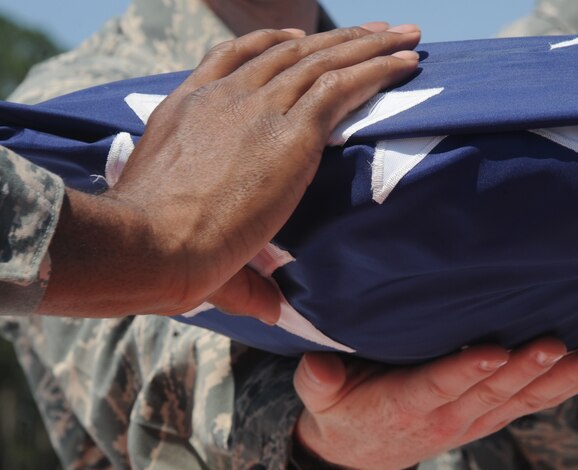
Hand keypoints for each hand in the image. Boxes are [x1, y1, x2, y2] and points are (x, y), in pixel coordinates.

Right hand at [40, 23, 420, 319]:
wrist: (153, 242)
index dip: (272, 44)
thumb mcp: (183, 233)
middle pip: (291, 50)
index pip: (235, 58)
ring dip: (369, 46)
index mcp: (191, 108)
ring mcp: (260, 110)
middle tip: (375, 32)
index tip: (298, 38)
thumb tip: (271, 309)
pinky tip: (404, 62)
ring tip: (405, 36)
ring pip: (323, 60)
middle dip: (336, 39)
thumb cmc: (157, 250)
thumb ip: (239, 270)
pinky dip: (378, 70)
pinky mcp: (292, 132)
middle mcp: (227, 98)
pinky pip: (343, 87)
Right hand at [292, 339, 577, 469]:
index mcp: (405, 405)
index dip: (465, 371)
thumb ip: (320, 382)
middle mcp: (449, 416)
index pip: (438, 386)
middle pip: (492, 392)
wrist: (362, 456)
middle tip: (557, 344)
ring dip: (561, 379)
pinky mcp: (490, 417)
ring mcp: (475, 419)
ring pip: (522, 399)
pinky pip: (531, 403)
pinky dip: (565, 386)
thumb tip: (320, 367)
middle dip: (527, 369)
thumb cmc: (343, 412)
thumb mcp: (321, 400)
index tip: (494, 352)